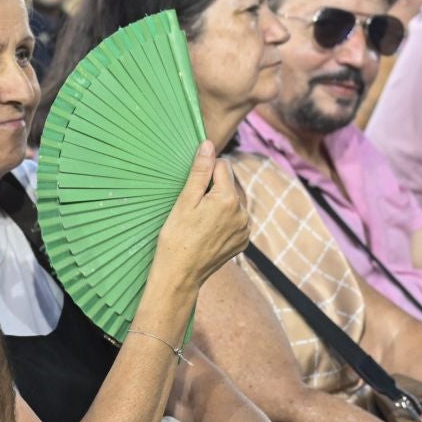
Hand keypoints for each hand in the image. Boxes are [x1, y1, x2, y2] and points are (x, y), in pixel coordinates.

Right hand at [152, 142, 253, 291]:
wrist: (180, 275)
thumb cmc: (176, 237)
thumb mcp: (185, 201)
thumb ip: (200, 171)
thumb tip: (208, 145)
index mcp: (229, 199)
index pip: (222, 166)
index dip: (205, 172)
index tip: (192, 188)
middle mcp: (243, 213)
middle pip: (229, 184)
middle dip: (213, 189)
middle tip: (193, 208)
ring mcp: (245, 229)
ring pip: (233, 202)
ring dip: (219, 205)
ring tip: (199, 222)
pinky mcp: (243, 242)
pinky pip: (236, 220)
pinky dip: (224, 221)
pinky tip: (207, 232)